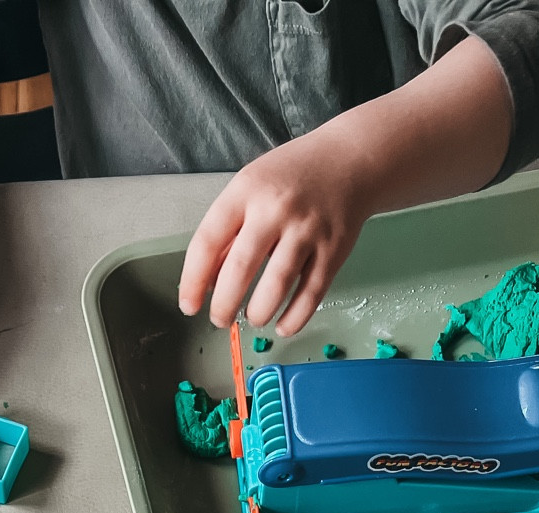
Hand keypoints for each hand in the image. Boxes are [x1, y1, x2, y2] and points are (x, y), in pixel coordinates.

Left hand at [178, 36, 512, 339]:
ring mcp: (308, 230)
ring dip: (258, 313)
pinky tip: (282, 326)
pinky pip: (311, 294)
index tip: (189, 305)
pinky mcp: (334, 250)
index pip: (208, 240)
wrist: (350, 160)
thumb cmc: (291, 179)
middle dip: (224, 305)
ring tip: (252, 318)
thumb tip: (207, 283)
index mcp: (247, 190)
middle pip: (241, 268)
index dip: (193, 280)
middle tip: (220, 319)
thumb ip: (229, 231)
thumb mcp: (251, 189)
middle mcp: (277, 209)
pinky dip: (294, 317)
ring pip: (277, 285)